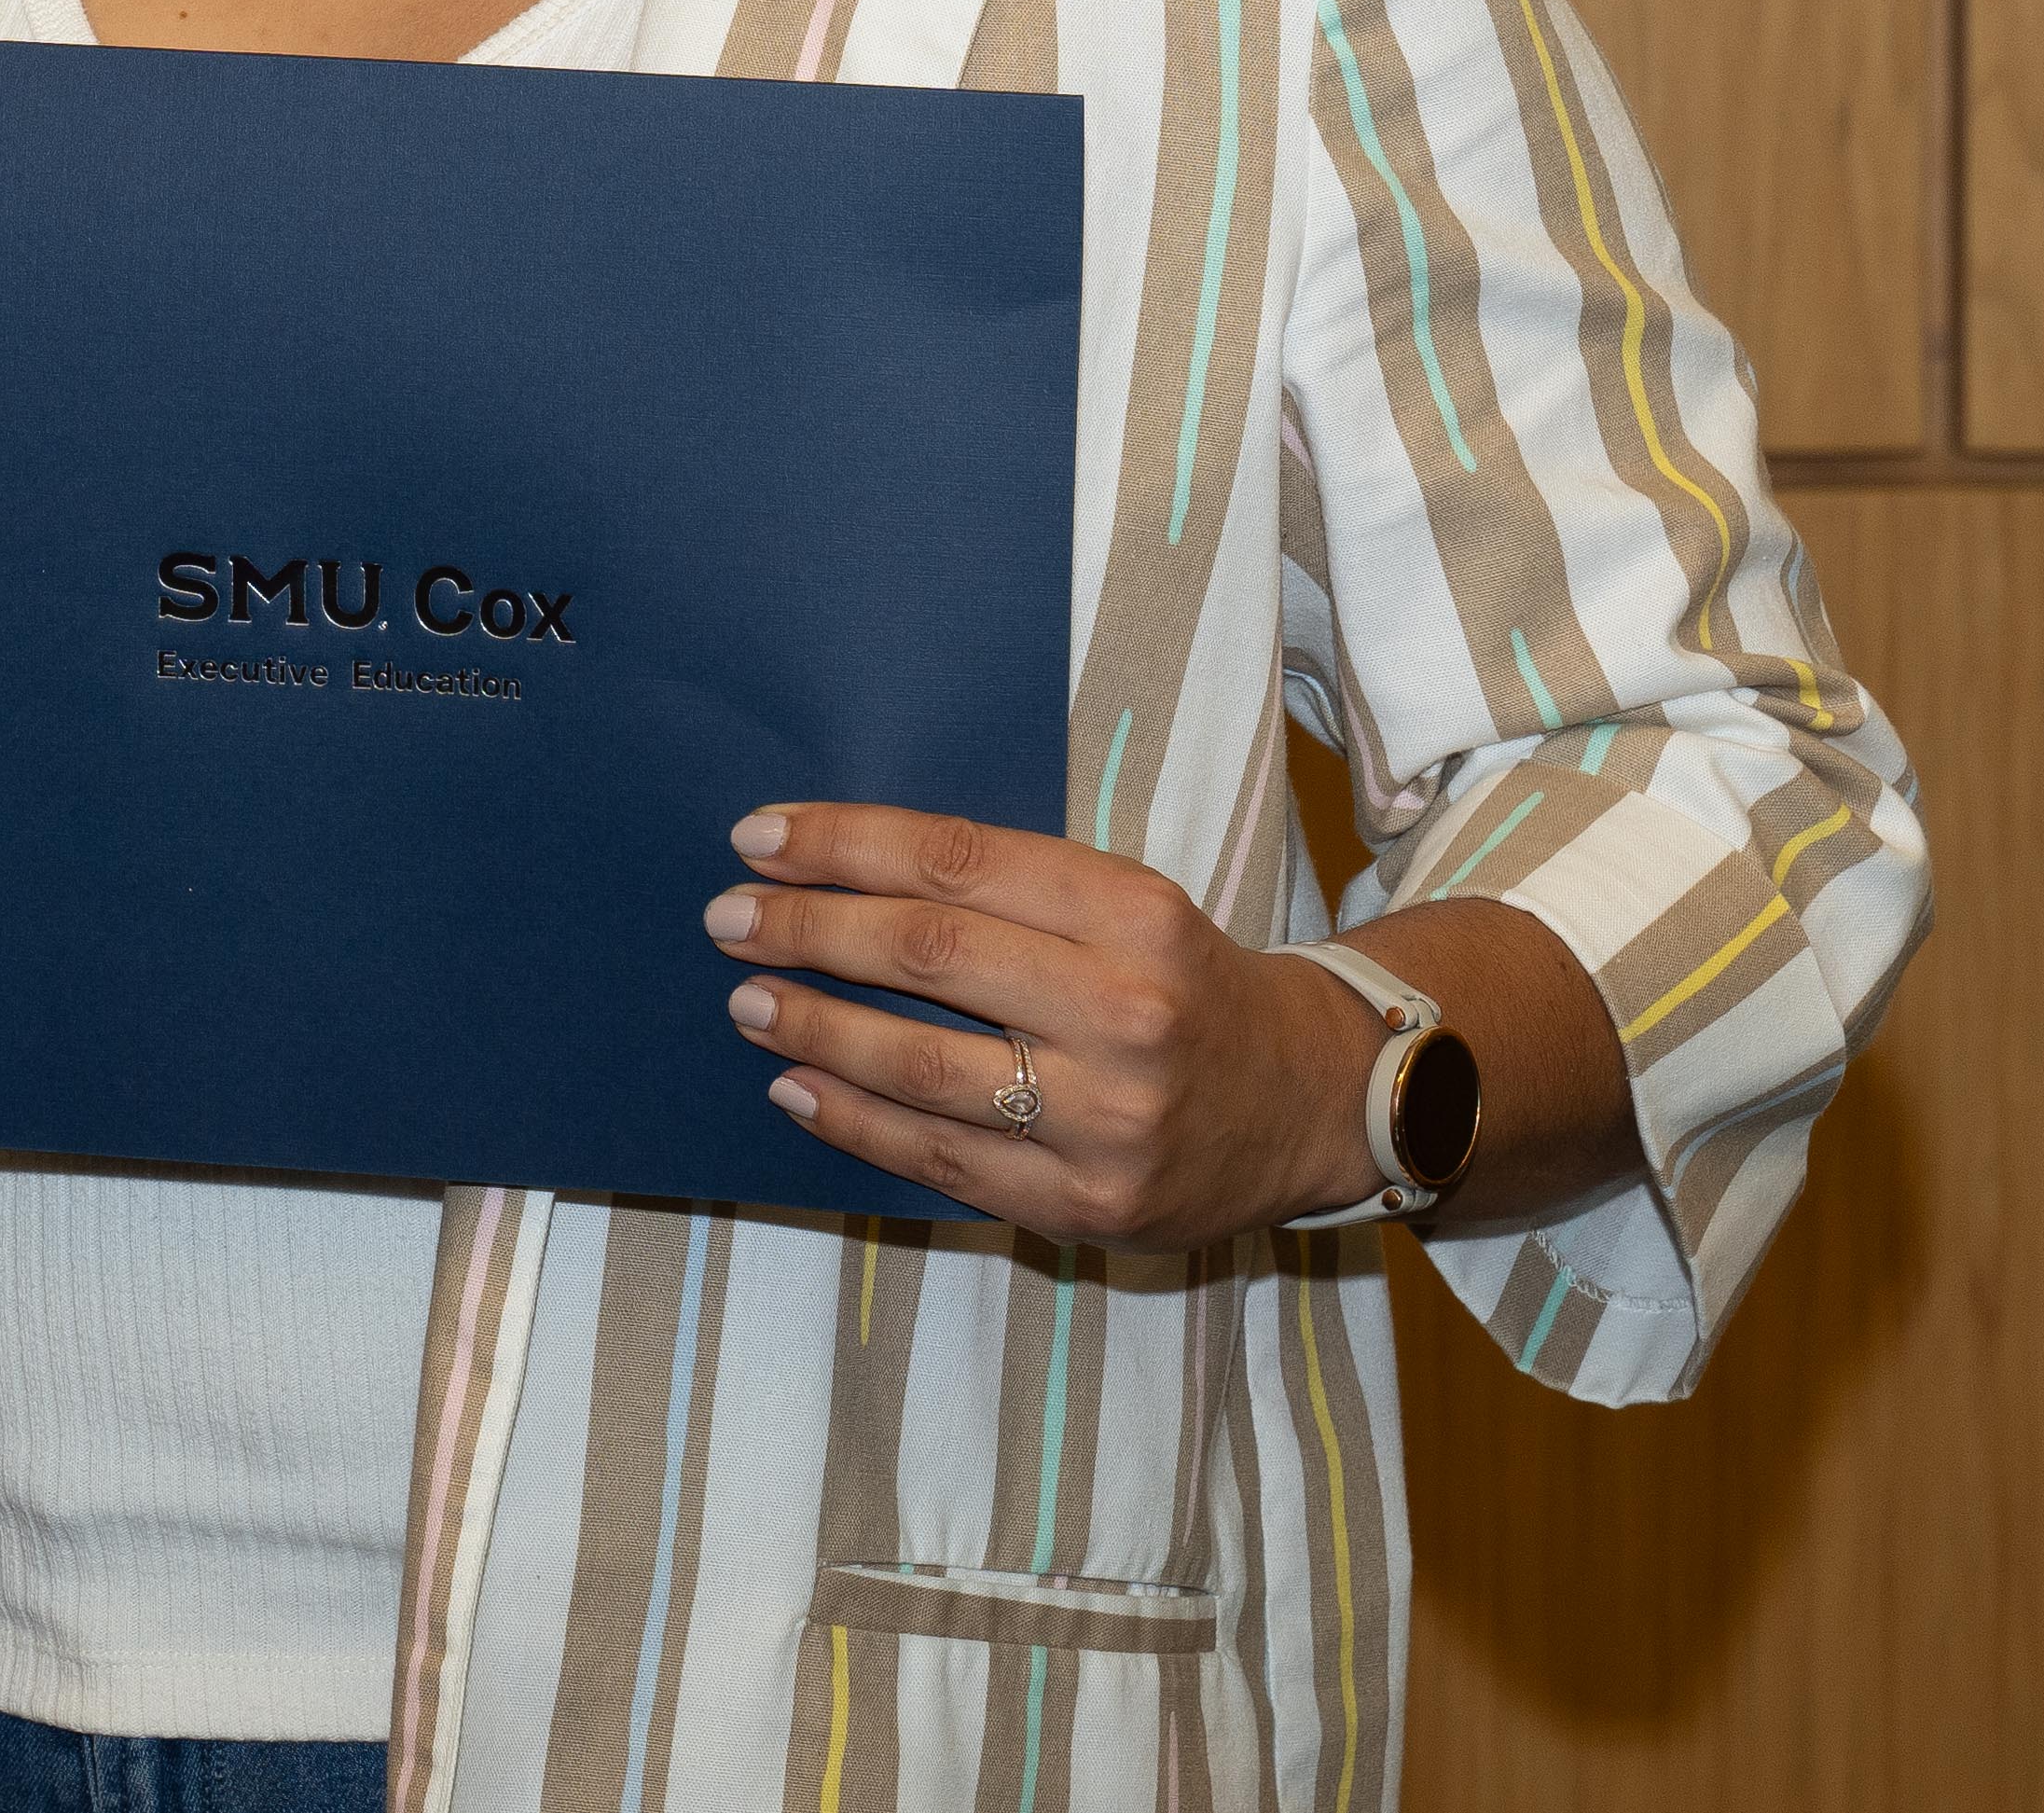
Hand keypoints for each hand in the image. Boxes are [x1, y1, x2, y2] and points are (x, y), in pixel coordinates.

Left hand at [706, 803, 1378, 1250]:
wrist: (1312, 1103)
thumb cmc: (1187, 983)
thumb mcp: (1128, 905)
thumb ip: (1007, 888)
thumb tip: (838, 869)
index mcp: (1137, 915)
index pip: (957, 860)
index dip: (844, 845)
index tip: (760, 837)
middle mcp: (1127, 1013)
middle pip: (928, 955)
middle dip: (810, 929)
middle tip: (730, 918)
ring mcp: (1108, 1120)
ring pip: (923, 1067)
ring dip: (817, 1028)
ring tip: (750, 1002)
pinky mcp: (1088, 1206)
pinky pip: (941, 1159)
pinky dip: (854, 1120)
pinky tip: (797, 1087)